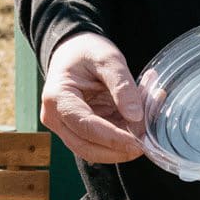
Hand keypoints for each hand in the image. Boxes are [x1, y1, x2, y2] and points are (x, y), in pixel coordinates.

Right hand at [38, 30, 145, 163]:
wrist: (73, 49)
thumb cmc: (87, 50)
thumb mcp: (108, 58)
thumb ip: (123, 86)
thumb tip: (136, 117)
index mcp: (57, 97)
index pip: (86, 127)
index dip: (113, 138)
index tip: (138, 142)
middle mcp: (54, 117)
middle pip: (86, 147)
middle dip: (117, 150)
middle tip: (145, 144)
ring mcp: (63, 126)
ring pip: (92, 150)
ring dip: (119, 147)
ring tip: (143, 132)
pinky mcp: (75, 130)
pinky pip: (97, 142)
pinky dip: (117, 139)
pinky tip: (135, 127)